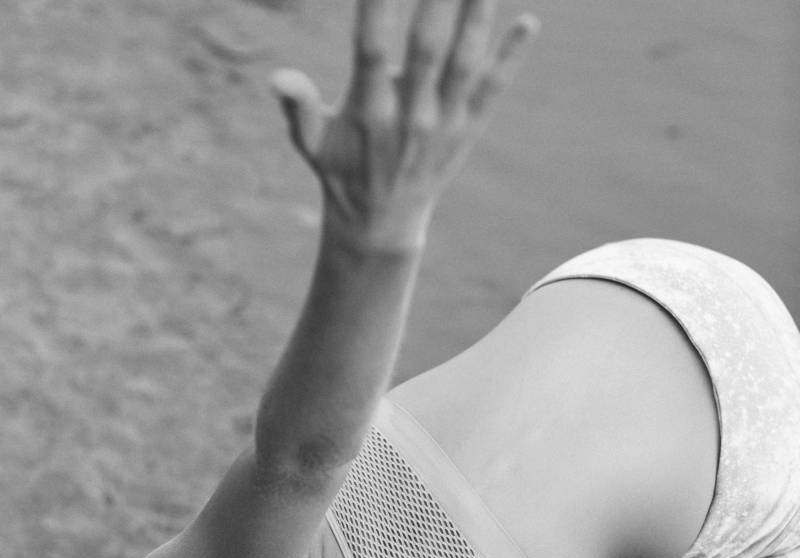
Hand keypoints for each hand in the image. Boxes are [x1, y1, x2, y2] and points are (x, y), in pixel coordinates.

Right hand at [271, 0, 537, 251]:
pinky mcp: (468, 129)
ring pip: (465, 61)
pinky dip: (510, 57)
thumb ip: (297, 109)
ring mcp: (443, 123)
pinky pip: (492, 90)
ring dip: (478, 13)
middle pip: (427, 45)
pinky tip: (530, 23)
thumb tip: (277, 80)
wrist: (382, 226)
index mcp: (368, 111)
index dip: (377, 6)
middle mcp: (410, 116)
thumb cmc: (342, 172)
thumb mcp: (313, 146)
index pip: (369, 48)